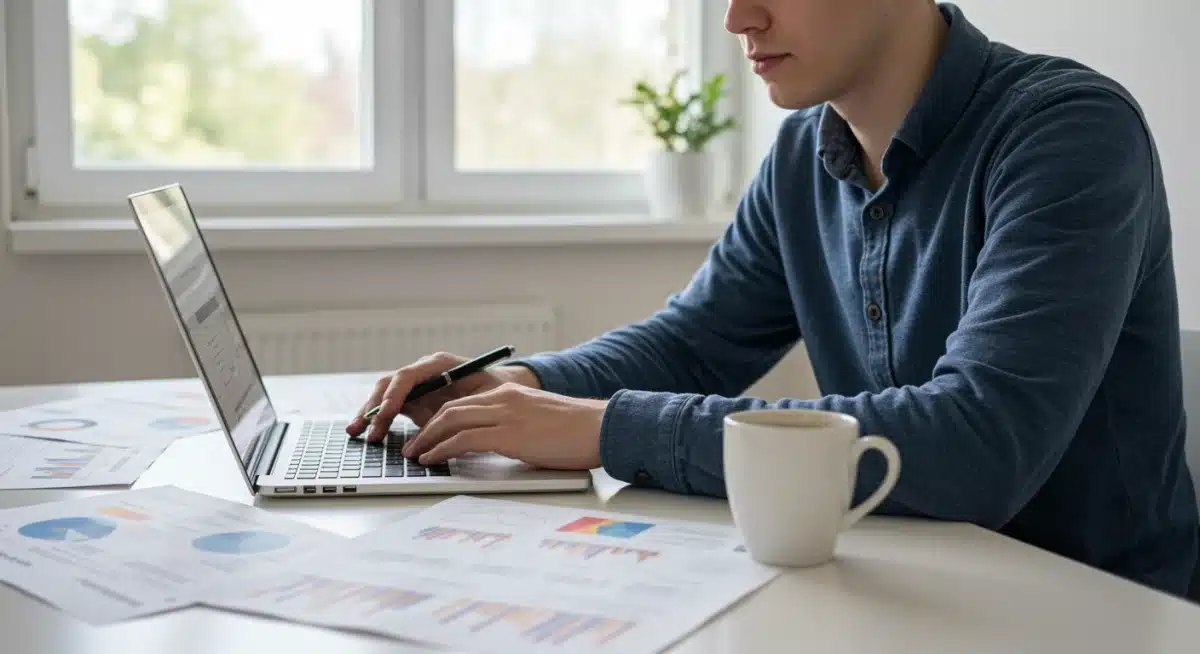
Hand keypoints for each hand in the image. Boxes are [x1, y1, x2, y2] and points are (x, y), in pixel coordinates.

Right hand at [346, 352, 539, 441]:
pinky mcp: (414, 399)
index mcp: (440, 364)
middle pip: (390, 384)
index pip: (408, 376)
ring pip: (385, 395)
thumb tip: (441, 432)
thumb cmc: (496, 391)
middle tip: (364, 428)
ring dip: (369, 413)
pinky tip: (367, 434)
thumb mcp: (485, 398)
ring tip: (355, 432)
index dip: (394, 395)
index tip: (386, 414)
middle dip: (374, 406)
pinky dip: (378, 420)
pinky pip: (391, 407)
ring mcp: (417, 385)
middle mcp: (424, 371)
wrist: (502, 389)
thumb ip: (461, 410)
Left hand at [402, 383, 605, 469]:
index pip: (464, 403)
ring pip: (451, 421)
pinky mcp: (509, 434)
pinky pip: (463, 439)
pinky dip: (442, 449)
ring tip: (416, 456)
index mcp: (510, 394)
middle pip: (451, 409)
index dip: (440, 420)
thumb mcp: (539, 422)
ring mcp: (505, 414)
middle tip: (413, 446)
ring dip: (428, 440)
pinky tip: (433, 459)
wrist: (600, 428)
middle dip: (427, 429)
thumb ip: (515, 427)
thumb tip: (498, 446)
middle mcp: (503, 399)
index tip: (427, 435)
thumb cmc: (577, 432)